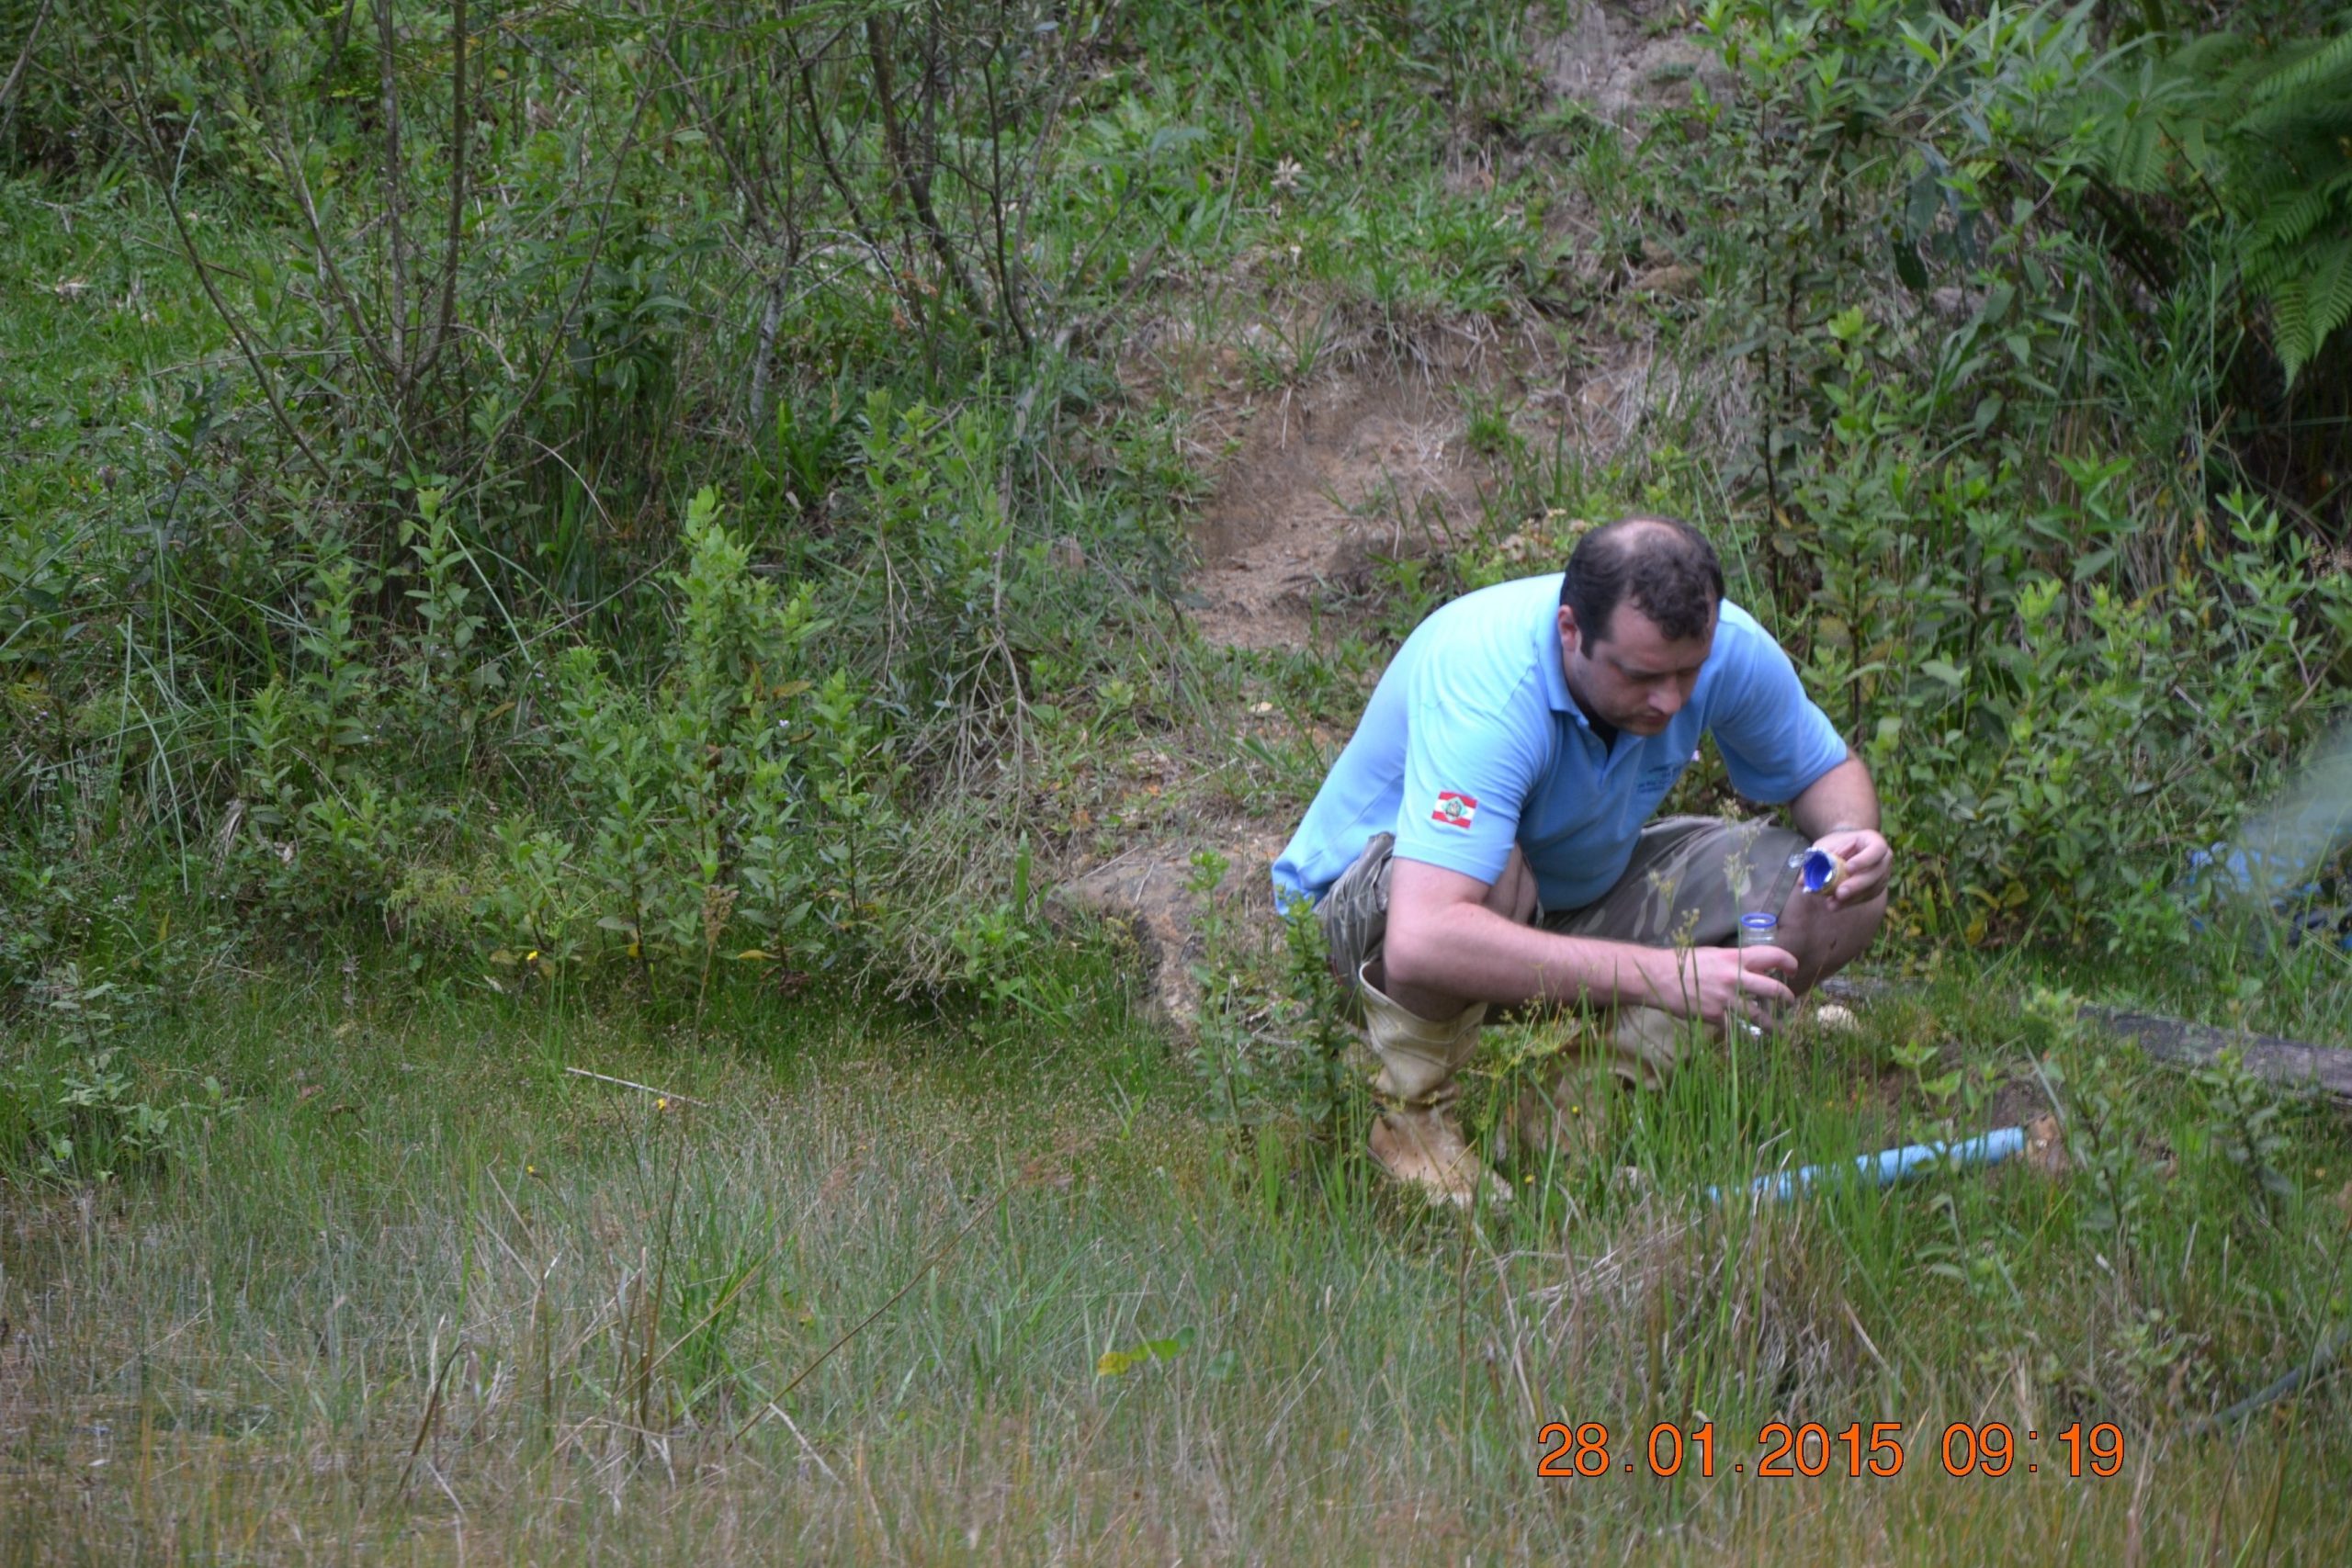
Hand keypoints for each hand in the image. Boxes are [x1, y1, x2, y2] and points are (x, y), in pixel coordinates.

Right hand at [1653, 944, 1797, 1029]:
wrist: (1658, 976)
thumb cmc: (1682, 962)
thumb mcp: (1712, 954)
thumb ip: (1733, 961)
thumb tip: (1749, 968)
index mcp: (1735, 958)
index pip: (1773, 956)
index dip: (1788, 962)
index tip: (1793, 970)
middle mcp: (1735, 978)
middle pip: (1773, 989)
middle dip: (1787, 999)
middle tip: (1791, 1003)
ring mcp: (1726, 999)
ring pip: (1759, 1016)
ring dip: (1773, 1025)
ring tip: (1780, 1031)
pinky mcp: (1715, 1016)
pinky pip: (1734, 1028)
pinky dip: (1739, 1032)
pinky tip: (1745, 1038)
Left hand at [1807, 828, 1890, 907]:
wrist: (1845, 848)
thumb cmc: (1836, 844)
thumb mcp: (1825, 846)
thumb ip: (1815, 860)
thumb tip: (1802, 881)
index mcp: (1874, 841)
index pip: (1877, 849)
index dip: (1865, 860)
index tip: (1849, 868)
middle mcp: (1883, 859)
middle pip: (1876, 873)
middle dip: (1857, 885)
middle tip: (1840, 893)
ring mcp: (1882, 875)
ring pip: (1872, 889)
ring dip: (1852, 898)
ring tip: (1833, 902)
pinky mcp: (1875, 888)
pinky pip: (1865, 897)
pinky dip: (1849, 902)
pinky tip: (1834, 905)